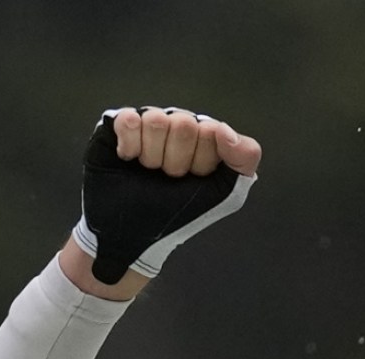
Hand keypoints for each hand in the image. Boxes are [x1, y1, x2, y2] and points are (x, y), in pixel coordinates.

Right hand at [66, 106, 261, 295]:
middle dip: (176, 161)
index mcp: (208, 139)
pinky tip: (128, 159)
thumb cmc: (178, 214)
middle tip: (169, 177)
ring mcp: (150, 124)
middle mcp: (180, 126)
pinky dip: (129, 146)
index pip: (213, 131)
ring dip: (152, 156)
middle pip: (184, 124)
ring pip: (155, 120)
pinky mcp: (121, 125)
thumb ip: (243, 162)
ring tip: (150, 171)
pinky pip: (128, 119)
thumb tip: (225, 130)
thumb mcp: (225, 196)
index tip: (194, 178)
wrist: (133, 234)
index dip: (202, 162)